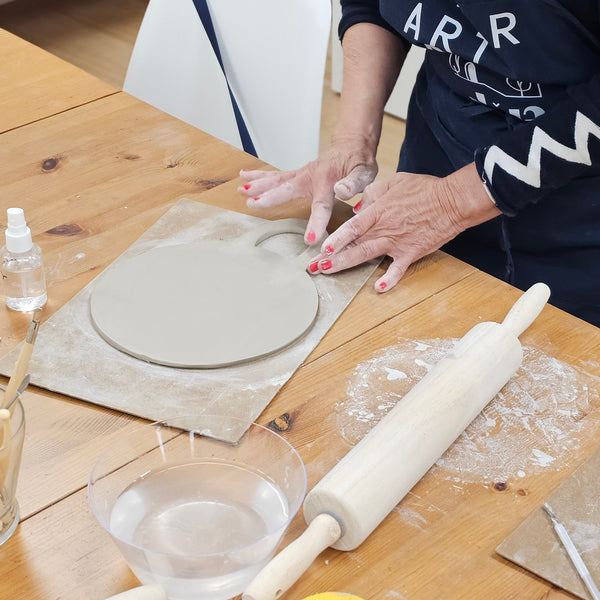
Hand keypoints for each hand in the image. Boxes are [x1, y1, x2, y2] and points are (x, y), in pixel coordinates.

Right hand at [237, 135, 378, 243]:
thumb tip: (341, 191)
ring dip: (259, 186)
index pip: (321, 206)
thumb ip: (355, 182)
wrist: (352, 147)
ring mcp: (301, 175)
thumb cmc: (359, 163)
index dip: (316, 223)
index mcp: (327, 181)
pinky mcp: (297, 175)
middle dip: (270, 197)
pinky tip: (244, 178)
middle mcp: (309, 176)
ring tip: (241, 191)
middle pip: (287, 188)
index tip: (310, 239)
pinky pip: (276, 176)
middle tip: (254, 204)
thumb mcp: (364, 172)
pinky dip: (259, 177)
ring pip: (276, 180)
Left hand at [307, 163, 500, 291]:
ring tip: (329, 272)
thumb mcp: (395, 182)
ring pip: (366, 256)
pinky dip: (389, 279)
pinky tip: (379, 288)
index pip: (352, 227)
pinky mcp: (410, 252)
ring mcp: (397, 243)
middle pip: (353, 245)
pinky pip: (397, 269)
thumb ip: (373, 194)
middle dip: (331, 257)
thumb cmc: (425, 189)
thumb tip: (358, 206)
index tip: (321, 248)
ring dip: (346, 265)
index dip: (335, 238)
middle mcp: (384, 229)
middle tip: (314, 266)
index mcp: (379, 211)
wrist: (453, 201)